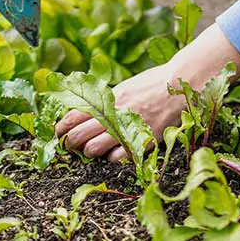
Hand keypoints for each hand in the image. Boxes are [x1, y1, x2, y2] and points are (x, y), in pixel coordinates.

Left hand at [55, 24, 239, 161]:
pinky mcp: (143, 138)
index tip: (58, 133)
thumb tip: (86, 111)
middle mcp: (114, 112)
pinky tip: (114, 154)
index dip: (62, 127)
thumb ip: (107, 100)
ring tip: (91, 151)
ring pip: (94, 148)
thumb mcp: (124, 88)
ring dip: (89, 152)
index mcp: (108, 98)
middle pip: (79, 134)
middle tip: (71, 146)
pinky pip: (118, 157)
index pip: (73, 115)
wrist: (180, 82)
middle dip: (71, 143)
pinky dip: (112, 158)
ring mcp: (128, 126)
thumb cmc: (152, 84)